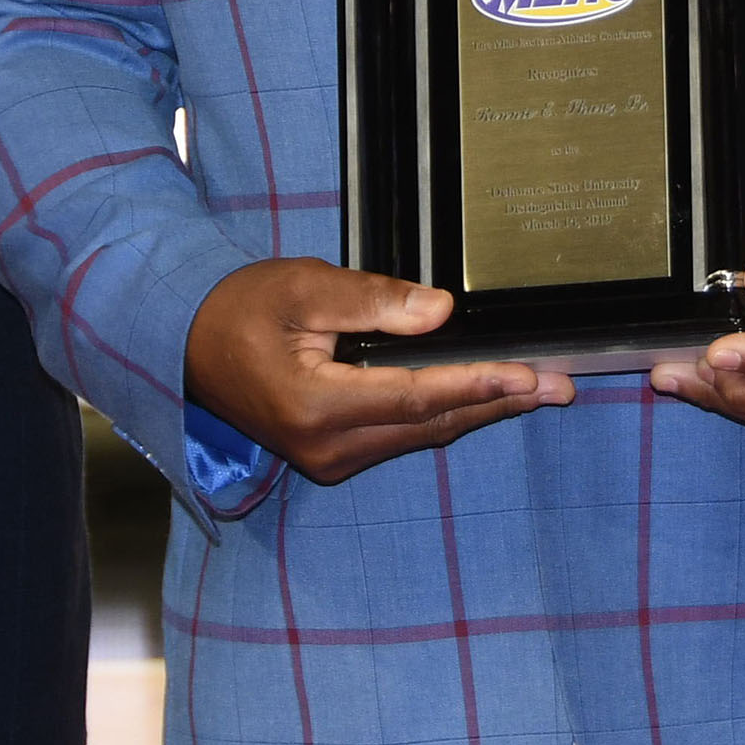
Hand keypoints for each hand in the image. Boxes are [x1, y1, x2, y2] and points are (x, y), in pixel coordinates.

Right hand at [184, 258, 572, 484]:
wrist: (183, 345)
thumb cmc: (237, 309)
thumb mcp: (302, 287)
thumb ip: (372, 301)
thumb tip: (440, 312)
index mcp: (317, 406)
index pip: (417, 396)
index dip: (479, 384)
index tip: (530, 375)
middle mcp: (327, 446)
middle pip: (431, 424)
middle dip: (498, 402)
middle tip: (561, 386)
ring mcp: (329, 457)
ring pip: (420, 434)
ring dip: (478, 410)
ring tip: (537, 390)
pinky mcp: (331, 454)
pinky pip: (401, 436)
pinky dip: (445, 414)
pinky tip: (481, 397)